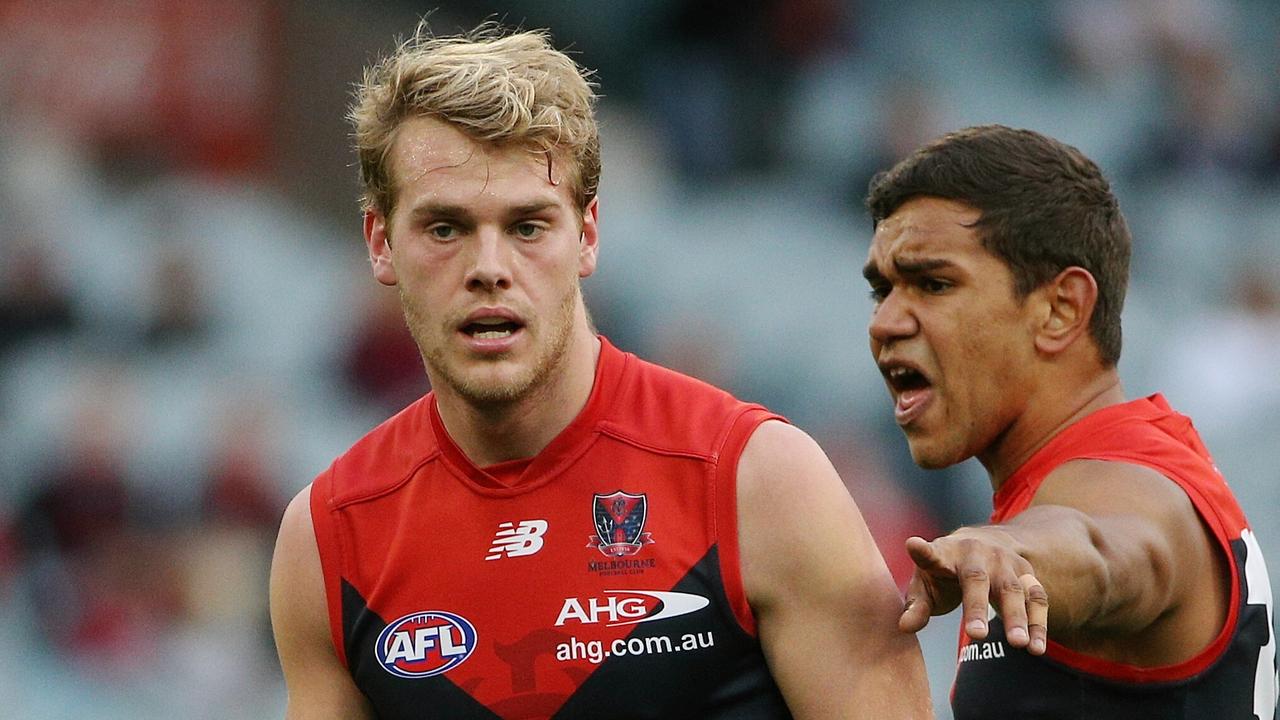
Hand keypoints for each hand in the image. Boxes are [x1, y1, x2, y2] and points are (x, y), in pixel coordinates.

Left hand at [898, 531, 1048, 654]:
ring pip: (1012, 589)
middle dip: (977, 607)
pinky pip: (1036, 598)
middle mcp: (976, 553)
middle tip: (975, 635)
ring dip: (1017, 617)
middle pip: (977, 579)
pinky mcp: (1027, 575)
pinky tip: (1036, 648)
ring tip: (1018, 644)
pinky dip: (1038, 623)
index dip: (922, 551)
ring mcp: (1004, 563)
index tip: (913, 545)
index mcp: (945, 553)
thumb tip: (905, 627)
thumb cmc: (945, 571)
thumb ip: (917, 606)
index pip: (931, 553)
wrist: (985, 542)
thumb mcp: (926, 583)